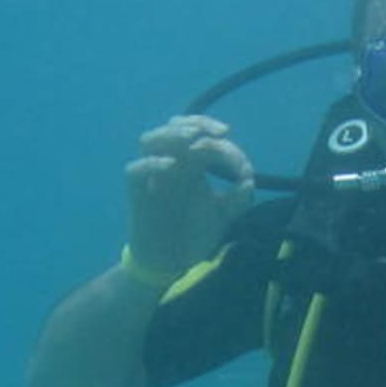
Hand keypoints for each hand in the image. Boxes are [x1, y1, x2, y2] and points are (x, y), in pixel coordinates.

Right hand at [126, 114, 254, 273]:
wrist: (172, 263)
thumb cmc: (195, 235)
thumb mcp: (223, 215)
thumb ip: (238, 198)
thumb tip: (249, 180)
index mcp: (192, 165)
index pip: (202, 137)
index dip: (222, 142)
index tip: (242, 165)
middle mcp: (171, 164)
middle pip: (175, 127)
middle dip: (199, 123)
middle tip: (220, 132)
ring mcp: (152, 176)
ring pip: (150, 140)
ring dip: (172, 134)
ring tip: (193, 139)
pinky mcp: (137, 192)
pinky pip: (135, 169)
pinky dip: (152, 163)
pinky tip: (172, 165)